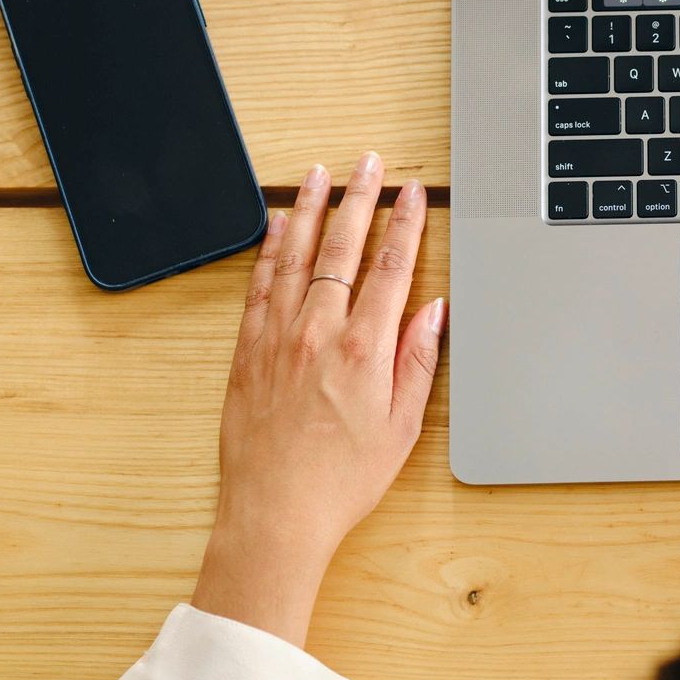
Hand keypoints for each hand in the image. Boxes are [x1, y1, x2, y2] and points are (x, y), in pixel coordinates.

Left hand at [192, 153, 443, 644]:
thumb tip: (432, 311)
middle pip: (342, 249)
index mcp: (362, 350)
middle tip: (370, 163)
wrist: (275, 515)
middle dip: (360, 199)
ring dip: (310, 210)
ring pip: (294, 257)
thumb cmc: (341, 480)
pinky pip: (258, 286)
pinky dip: (269, 250)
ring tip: (319, 175)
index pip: (391, 268)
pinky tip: (277, 227)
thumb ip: (419, 361)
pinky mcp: (247, 352)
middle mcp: (317, 334)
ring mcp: (277, 339)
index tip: (414, 193)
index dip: (406, 224)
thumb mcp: (402, 426)